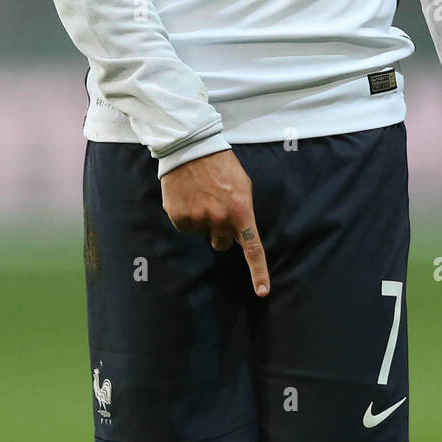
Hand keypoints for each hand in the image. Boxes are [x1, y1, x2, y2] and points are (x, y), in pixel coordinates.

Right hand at [160, 148, 269, 297]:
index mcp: (241, 211)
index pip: (252, 249)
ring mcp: (198, 220)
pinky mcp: (179, 218)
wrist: (191, 148)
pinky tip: (188, 196)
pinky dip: (187, 215)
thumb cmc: (222, 166)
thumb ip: (243, 212)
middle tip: (217, 207)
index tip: (262, 292)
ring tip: (201, 194)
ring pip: (203, 233)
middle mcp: (219, 219)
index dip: (259, 273)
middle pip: (222, 243)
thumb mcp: (243, 185)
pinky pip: (186, 226)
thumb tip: (238, 235)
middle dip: (221, 231)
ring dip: (203, 219)